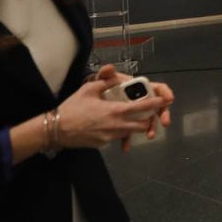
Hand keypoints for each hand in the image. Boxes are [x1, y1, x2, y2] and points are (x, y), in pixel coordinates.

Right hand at [56, 72, 170, 152]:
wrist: (55, 130)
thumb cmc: (72, 108)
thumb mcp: (88, 89)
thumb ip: (106, 82)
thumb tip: (117, 77)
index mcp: (115, 111)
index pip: (142, 108)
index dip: (155, 105)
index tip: (165, 102)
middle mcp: (116, 126)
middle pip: (141, 125)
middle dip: (147, 120)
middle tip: (148, 113)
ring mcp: (110, 137)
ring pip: (129, 132)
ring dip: (132, 125)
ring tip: (127, 117)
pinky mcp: (103, 144)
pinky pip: (116, 137)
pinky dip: (118, 131)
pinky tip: (108, 124)